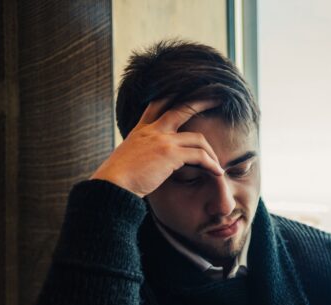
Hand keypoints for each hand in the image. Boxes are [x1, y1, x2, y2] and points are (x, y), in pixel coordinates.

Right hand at [90, 99, 224, 196]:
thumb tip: (149, 159)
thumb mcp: (129, 157)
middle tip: (216, 98)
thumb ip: (143, 151)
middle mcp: (153, 130)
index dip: (174, 95)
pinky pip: (200, 156)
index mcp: (141, 129)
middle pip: (182, 108)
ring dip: (211, 153)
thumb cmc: (119, 179)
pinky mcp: (170, 154)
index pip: (158, 104)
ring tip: (218, 165)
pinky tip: (218, 173)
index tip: (189, 91)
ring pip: (198, 139)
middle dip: (201, 102)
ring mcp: (162, 140)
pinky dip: (211, 165)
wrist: (112, 186)